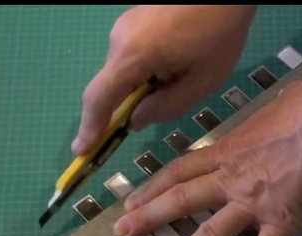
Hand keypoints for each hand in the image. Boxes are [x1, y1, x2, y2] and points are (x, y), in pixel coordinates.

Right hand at [72, 5, 257, 154]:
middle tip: (170, 99)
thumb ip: (166, 107)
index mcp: (133, 55)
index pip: (100, 98)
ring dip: (145, 84)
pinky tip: (180, 60)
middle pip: (113, 85)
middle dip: (132, 104)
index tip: (82, 150)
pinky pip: (131, 55)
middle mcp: (119, 39)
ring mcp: (124, 26)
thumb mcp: (201, 82)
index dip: (90, 127)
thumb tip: (134, 121)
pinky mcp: (133, 20)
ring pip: (124, 70)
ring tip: (186, 73)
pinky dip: (147, 68)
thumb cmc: (219, 34)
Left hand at [113, 62, 301, 235]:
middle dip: (149, 218)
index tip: (133, 201)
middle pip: (181, 200)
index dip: (153, 187)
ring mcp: (255, 202)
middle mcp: (233, 179)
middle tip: (122, 234)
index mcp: (229, 151)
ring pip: (210, 233)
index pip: (181, 170)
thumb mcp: (276, 105)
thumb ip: (266, 118)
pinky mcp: (282, 220)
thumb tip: (279, 108)